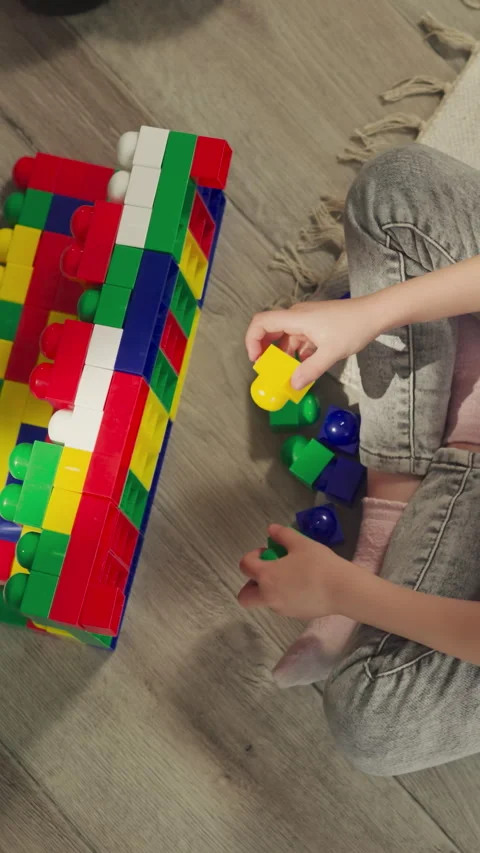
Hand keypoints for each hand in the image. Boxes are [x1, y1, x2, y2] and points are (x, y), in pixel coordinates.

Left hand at [238, 524, 351, 620]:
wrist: (342, 589)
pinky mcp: (294, 615)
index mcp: (266, 576)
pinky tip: (303, 587)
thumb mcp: (301, 542)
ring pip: (264, 601)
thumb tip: (271, 529)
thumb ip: (282, 534)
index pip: (244, 566)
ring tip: (291, 577)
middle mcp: (269, 596)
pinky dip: (284, 597)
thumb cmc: (319, 564)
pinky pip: (281, 606)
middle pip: (245, 596)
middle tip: (268, 572)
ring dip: (269, 590)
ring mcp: (281, 608)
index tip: (267, 552)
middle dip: (251, 584)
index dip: (252, 556)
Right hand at [245, 297, 381, 388]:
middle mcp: (296, 316)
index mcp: (296, 318)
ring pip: (285, 337)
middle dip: (264, 350)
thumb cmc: (353, 328)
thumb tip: (292, 385)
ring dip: (282, 354)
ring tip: (284, 373)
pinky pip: (298, 338)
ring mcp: (306, 320)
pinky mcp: (314, 325)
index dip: (252, 340)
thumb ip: (310, 370)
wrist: (374, 314)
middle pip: (269, 330)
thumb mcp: (331, 353)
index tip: (256, 360)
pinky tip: (302, 366)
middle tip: (266, 370)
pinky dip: (296, 352)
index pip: (261, 322)